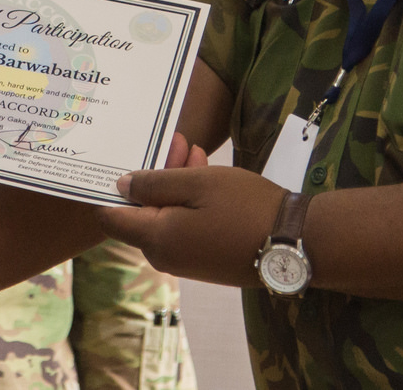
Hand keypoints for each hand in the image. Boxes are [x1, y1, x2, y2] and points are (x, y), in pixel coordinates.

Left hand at [96, 140, 285, 286]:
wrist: (294, 242)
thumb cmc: (244, 207)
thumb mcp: (197, 183)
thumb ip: (154, 184)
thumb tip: (119, 186)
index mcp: (156, 239)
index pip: (110, 218)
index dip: (108, 189)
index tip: (118, 159)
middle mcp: (164, 256)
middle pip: (140, 213)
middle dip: (152, 177)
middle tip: (175, 141)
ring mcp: (185, 262)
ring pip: (165, 216)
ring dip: (174, 184)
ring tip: (194, 150)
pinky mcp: (204, 261)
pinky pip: (183, 227)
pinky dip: (189, 202)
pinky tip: (205, 174)